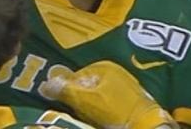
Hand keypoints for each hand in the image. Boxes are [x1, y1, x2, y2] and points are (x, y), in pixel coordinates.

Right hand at [41, 60, 178, 128]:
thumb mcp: (86, 100)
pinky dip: (103, 112)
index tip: (65, 105)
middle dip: (80, 100)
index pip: (75, 76)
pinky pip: (109, 103)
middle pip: (86, 86)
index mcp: (104, 67)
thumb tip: (43, 85)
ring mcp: (125, 87)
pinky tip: (104, 120)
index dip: (67, 91)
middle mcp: (116, 72)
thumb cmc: (115, 111)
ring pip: (97, 96)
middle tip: (79, 113)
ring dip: (91, 108)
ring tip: (91, 118)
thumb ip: (64, 90)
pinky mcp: (131, 101)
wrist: (147, 126)